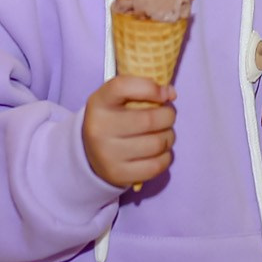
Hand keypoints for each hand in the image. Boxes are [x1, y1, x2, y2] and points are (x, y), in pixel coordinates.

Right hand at [82, 75, 176, 189]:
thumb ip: (142, 88)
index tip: (166, 94)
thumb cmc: (113, 119)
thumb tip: (171, 94)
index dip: (150, 88)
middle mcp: (99, 128)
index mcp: (99, 103)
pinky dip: (166, 156)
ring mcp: (107, 154)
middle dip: (168, 116)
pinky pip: (156, 165)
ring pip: (157, 143)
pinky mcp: (118, 174)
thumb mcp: (117, 98)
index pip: (123, 87)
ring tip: (165, 134)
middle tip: (167, 116)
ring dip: (169, 137)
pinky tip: (160, 151)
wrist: (90, 153)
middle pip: (148, 120)